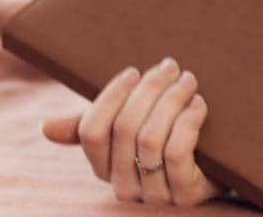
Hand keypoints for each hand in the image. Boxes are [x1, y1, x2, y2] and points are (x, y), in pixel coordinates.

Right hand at [41, 56, 227, 205]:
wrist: (218, 168)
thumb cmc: (167, 139)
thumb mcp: (130, 129)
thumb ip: (93, 125)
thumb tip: (44, 128)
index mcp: (104, 167)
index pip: (92, 131)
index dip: (111, 97)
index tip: (133, 70)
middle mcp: (124, 186)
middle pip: (125, 129)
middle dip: (149, 89)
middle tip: (170, 66)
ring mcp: (155, 195)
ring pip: (151, 138)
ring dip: (172, 100)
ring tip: (188, 80)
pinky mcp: (186, 196)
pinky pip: (177, 152)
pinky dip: (188, 121)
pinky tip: (199, 104)